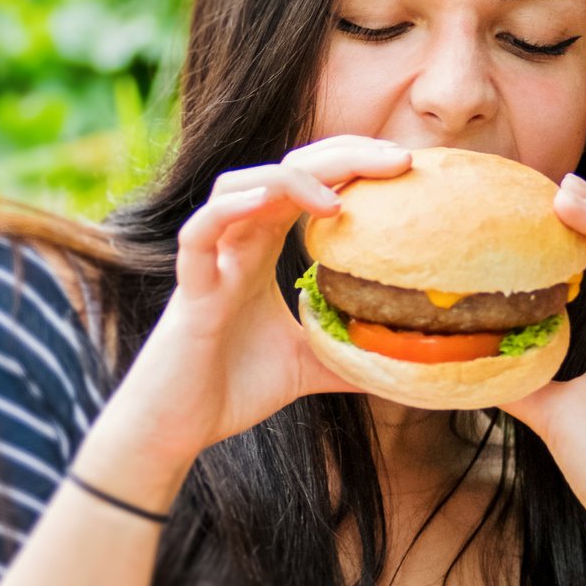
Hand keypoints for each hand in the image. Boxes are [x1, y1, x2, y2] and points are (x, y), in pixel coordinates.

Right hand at [91, 136, 411, 474]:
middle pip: (283, 171)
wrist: (175, 429)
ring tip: (339, 197)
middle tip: (396, 160)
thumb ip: (352, 355)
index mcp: (263, 250)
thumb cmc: (232, 388)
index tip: (403, 168)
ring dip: (289, 178)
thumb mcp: (311, 366)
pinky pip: (199, 236)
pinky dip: (229, 211)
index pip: (308, 186)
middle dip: (339, 156)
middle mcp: (236, 245)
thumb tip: (410, 365)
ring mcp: (210, 263)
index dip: (352, 166)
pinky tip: (265, 200)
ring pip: (236, 187)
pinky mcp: (189, 292)